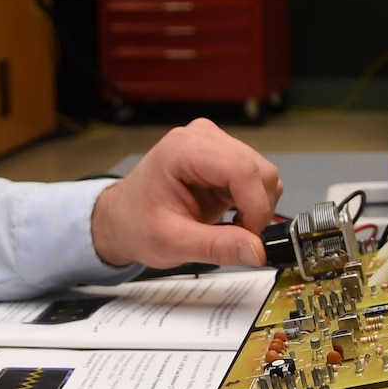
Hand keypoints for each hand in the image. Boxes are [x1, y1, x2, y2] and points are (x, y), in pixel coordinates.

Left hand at [91, 118, 282, 269]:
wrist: (123, 218)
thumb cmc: (137, 224)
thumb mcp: (172, 243)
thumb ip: (216, 247)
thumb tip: (258, 252)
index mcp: (183, 149)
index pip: (242, 169)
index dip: (255, 206)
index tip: (251, 237)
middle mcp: (203, 137)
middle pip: (259, 170)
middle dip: (257, 209)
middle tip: (238, 238)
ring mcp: (215, 143)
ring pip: (263, 174)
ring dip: (256, 206)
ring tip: (229, 226)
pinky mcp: (224, 156)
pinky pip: (256, 179)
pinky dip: (252, 202)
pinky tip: (230, 215)